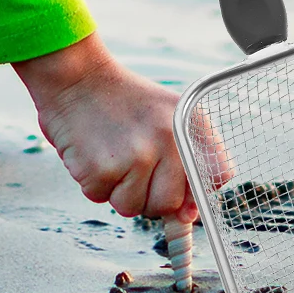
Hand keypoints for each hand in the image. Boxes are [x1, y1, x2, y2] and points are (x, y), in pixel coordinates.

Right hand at [13, 34, 194, 223]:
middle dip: (147, 194)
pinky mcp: (103, 169)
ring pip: (133, 208)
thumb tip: (188, 216)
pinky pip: (101, 199)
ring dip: (117, 191)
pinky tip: (93, 154)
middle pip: (169, 204)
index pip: (216, 176)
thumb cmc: (120, 101)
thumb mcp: (167, 115)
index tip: (180, 192)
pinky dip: (93, 184)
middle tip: (131, 163)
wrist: (76, 77)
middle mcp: (170, 140)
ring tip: (111, 155)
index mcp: (191, 124)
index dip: (197, 194)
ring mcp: (137, 156)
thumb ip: (186, 162)